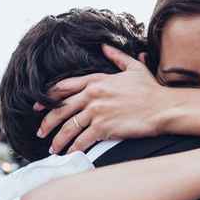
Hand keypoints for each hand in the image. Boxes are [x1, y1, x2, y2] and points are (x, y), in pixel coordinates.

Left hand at [36, 46, 167, 153]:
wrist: (163, 108)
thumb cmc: (150, 89)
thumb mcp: (134, 67)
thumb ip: (117, 56)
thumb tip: (104, 46)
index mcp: (96, 80)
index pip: (63, 87)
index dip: (47, 97)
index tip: (37, 106)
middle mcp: (92, 95)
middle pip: (61, 109)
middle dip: (47, 122)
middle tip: (40, 131)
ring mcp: (97, 112)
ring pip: (69, 127)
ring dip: (58, 140)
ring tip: (52, 148)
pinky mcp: (103, 127)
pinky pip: (82, 140)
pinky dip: (73, 148)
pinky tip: (69, 154)